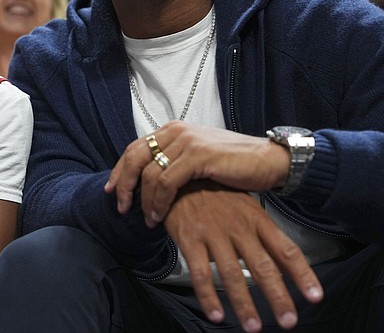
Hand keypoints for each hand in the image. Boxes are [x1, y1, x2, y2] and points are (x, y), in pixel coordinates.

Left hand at [105, 121, 290, 225]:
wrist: (267, 161)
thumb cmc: (233, 164)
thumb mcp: (197, 158)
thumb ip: (173, 162)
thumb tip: (148, 181)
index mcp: (173, 129)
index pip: (135, 148)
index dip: (119, 170)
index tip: (111, 190)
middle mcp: (176, 131)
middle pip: (135, 157)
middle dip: (122, 183)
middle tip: (119, 206)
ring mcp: (187, 142)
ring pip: (149, 173)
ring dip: (143, 200)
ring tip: (147, 219)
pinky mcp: (198, 156)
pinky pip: (167, 182)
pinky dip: (159, 201)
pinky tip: (159, 215)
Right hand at [164, 183, 322, 331]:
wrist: (180, 177)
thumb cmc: (216, 195)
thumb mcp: (246, 208)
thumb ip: (265, 236)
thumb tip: (288, 265)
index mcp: (256, 219)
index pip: (286, 249)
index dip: (302, 274)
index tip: (315, 296)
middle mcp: (239, 227)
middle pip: (263, 266)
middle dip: (277, 296)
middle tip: (287, 320)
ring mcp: (213, 233)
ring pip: (232, 273)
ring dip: (244, 303)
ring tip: (252, 326)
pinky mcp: (189, 238)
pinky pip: (200, 272)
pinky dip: (208, 296)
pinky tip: (216, 314)